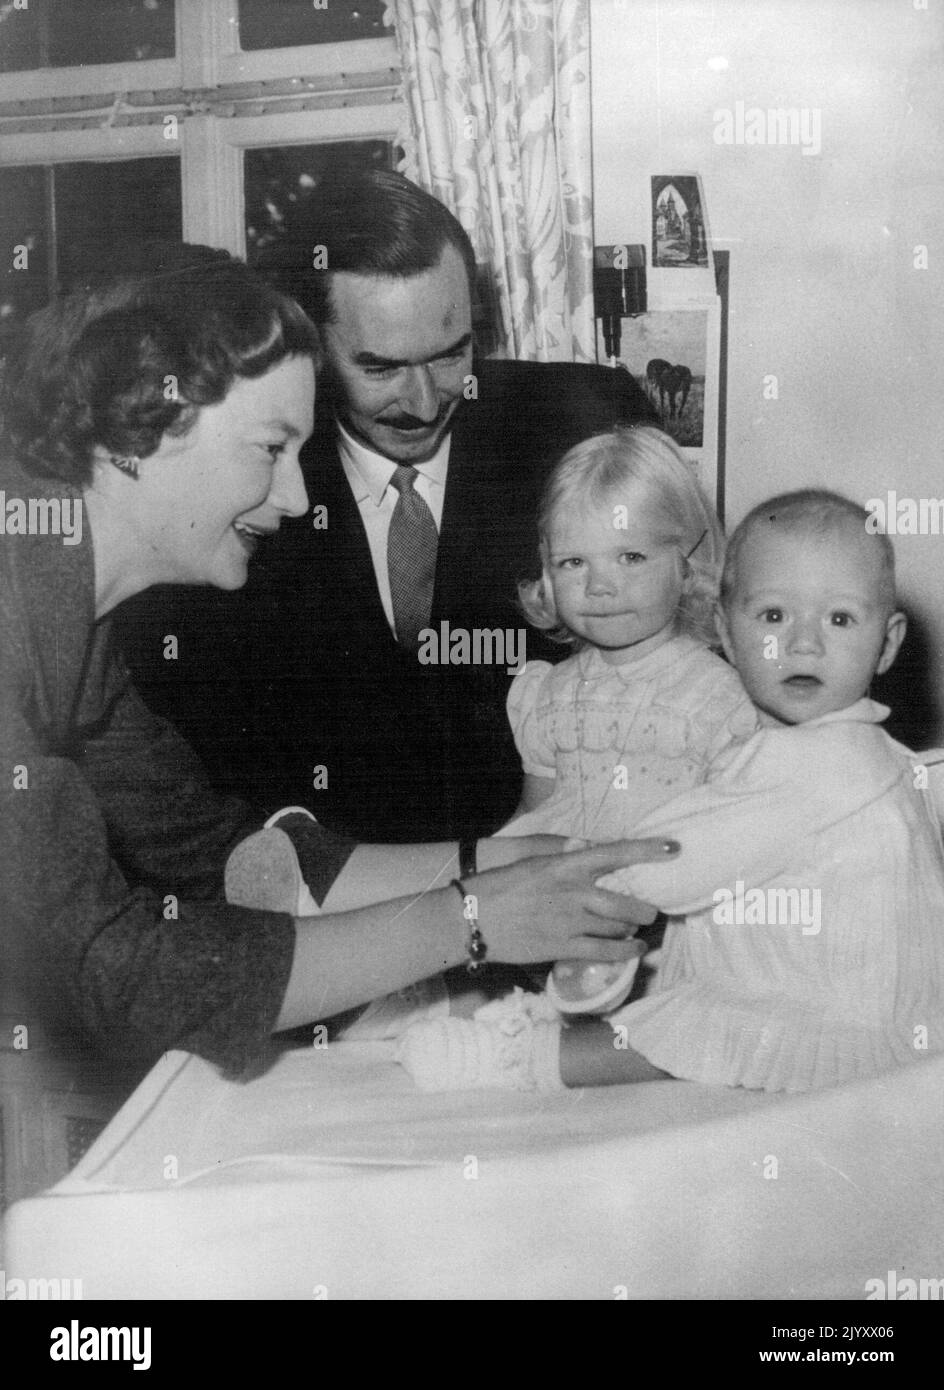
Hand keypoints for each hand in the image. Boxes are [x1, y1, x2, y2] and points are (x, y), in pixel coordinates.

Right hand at [468, 839, 677, 967]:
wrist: (469, 919)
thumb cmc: (497, 887)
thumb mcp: (529, 863)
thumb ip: (561, 857)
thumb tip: (585, 847)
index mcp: (563, 865)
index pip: (614, 853)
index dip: (647, 850)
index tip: (673, 848)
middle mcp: (572, 892)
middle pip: (626, 901)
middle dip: (645, 909)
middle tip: (650, 911)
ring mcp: (569, 922)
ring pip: (618, 928)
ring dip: (632, 930)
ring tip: (635, 931)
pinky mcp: (562, 947)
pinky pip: (605, 951)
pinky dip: (624, 951)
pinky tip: (632, 951)